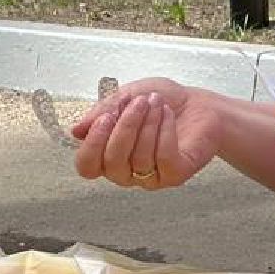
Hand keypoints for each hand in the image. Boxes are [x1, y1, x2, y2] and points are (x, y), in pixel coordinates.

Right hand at [70, 78, 219, 189]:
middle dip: (125, 127)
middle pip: (112, 163)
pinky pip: (163, 158)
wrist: (199, 104)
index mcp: (109, 155)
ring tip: (156, 102)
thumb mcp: (126, 96)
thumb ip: (102, 112)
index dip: (93, 144)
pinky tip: (168, 114)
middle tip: (138, 103)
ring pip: (139, 158)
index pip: (87, 166)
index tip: (106, 116)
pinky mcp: (175, 175)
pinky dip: (164, 131)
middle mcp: (127, 172)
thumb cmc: (160, 101)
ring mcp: (151, 177)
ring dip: (148, 124)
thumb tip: (76, 131)